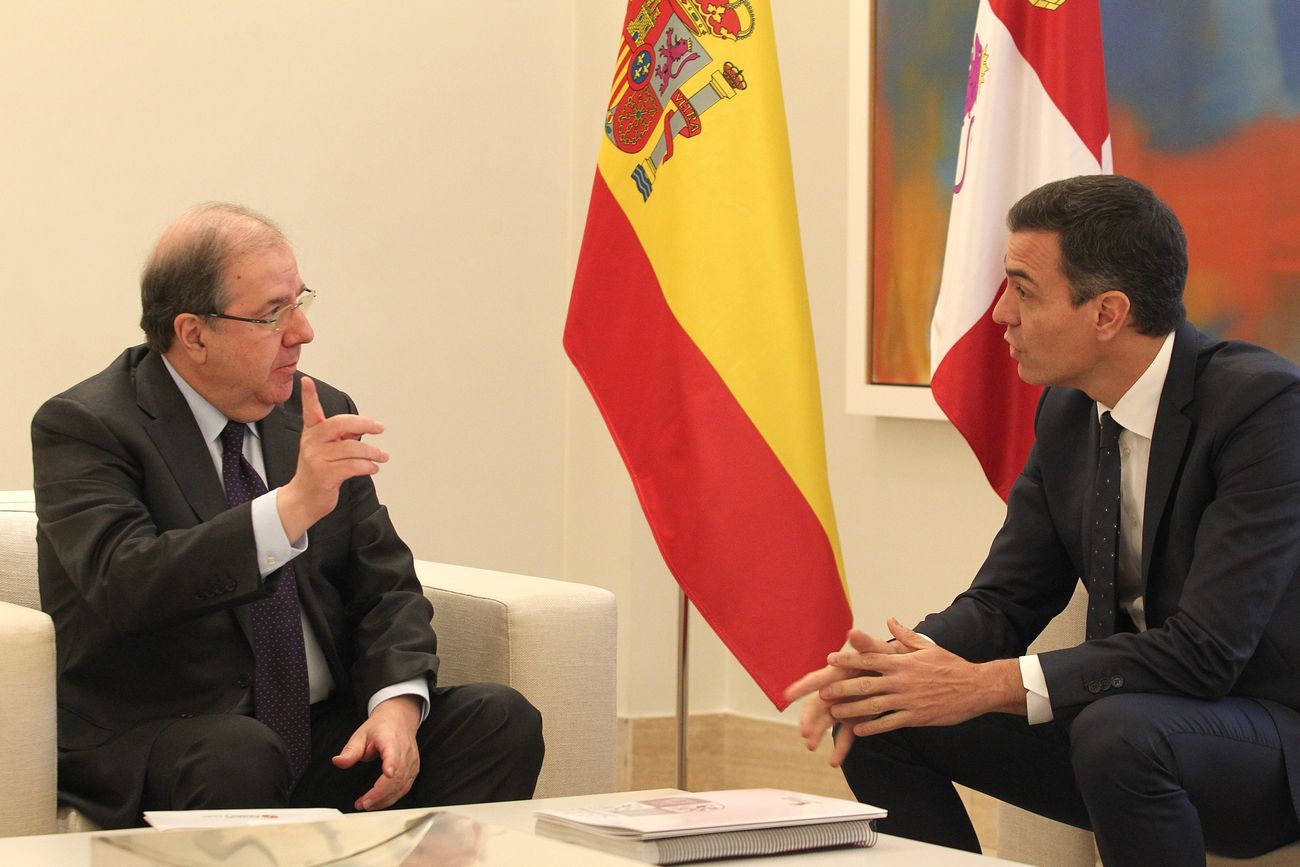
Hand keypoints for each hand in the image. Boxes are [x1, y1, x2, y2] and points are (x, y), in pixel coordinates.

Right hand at [278, 377, 387, 539]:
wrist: (305, 499)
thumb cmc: (320, 472)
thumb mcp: (327, 450)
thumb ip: (341, 436)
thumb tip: (364, 427)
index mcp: (312, 433)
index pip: (310, 411)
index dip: (308, 396)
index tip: (306, 380)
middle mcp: (312, 442)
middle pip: (339, 424)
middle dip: (364, 424)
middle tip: (379, 427)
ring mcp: (316, 459)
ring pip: (352, 448)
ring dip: (373, 452)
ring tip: (383, 456)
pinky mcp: (324, 475)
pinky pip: (353, 466)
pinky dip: (368, 467)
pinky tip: (373, 468)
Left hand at [332, 695, 422, 810]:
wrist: (399, 719)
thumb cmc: (380, 728)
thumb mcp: (360, 735)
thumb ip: (350, 751)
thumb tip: (337, 761)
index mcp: (391, 739)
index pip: (394, 752)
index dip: (392, 764)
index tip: (388, 773)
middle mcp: (405, 751)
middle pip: (397, 775)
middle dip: (380, 793)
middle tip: (363, 803)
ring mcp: (412, 762)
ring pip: (402, 785)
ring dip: (384, 799)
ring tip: (366, 805)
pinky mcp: (413, 770)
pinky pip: (404, 788)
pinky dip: (391, 798)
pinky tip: (378, 802)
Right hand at [783, 628, 902, 765]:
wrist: (899, 672)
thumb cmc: (885, 658)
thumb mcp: (878, 650)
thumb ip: (866, 644)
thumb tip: (854, 632)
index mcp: (838, 672)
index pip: (817, 679)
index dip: (802, 686)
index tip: (788, 695)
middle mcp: (836, 690)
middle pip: (817, 705)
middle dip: (809, 718)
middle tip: (804, 732)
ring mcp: (844, 706)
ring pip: (827, 721)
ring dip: (818, 733)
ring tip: (811, 747)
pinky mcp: (854, 719)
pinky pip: (845, 735)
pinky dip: (840, 748)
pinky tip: (834, 762)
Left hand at [818, 618, 1023, 735]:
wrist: (977, 687)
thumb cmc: (951, 665)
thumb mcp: (928, 646)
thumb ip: (905, 636)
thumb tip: (889, 620)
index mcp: (903, 661)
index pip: (869, 658)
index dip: (848, 660)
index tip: (829, 660)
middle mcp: (902, 680)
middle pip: (865, 684)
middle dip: (842, 688)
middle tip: (823, 693)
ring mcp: (908, 700)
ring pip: (873, 706)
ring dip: (852, 710)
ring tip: (834, 714)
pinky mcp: (916, 717)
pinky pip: (889, 723)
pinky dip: (872, 727)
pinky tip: (857, 731)